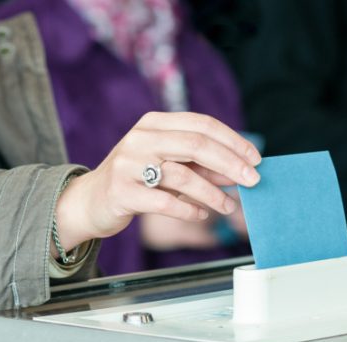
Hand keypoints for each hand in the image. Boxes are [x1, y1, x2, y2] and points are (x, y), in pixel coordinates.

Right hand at [54, 112, 261, 252]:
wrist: (90, 201)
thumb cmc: (139, 180)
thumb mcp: (171, 166)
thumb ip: (203, 166)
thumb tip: (242, 172)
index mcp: (155, 123)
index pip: (202, 124)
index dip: (233, 141)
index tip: (256, 159)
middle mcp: (140, 138)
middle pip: (196, 145)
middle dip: (231, 164)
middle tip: (253, 181)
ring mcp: (128, 164)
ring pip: (183, 175)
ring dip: (213, 193)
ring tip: (229, 206)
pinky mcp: (122, 192)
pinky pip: (165, 202)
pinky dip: (189, 209)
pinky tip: (202, 214)